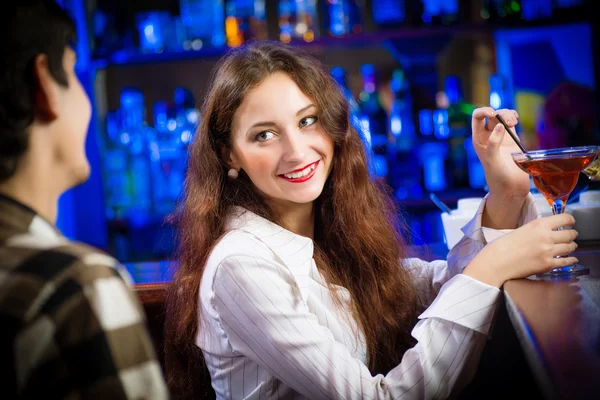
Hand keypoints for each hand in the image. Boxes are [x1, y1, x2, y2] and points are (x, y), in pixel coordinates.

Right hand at [463, 213, 578, 286]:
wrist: (495, 263)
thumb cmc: (501, 246)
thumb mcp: (520, 230)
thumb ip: (535, 230)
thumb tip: (545, 232)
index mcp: (538, 225)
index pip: (564, 218)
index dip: (570, 220)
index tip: (570, 222)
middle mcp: (546, 237)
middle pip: (570, 234)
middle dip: (572, 234)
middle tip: (571, 235)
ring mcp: (548, 251)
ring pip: (570, 247)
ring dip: (571, 246)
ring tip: (570, 246)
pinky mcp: (548, 265)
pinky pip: (566, 261)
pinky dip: (571, 260)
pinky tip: (572, 259)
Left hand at [471, 107, 530, 199]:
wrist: (511, 188)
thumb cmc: (498, 177)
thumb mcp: (492, 161)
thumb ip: (493, 143)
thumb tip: (500, 126)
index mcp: (478, 139)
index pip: (477, 117)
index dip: (484, 111)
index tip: (493, 113)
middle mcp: (488, 136)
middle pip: (492, 114)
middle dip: (500, 113)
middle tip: (510, 123)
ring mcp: (500, 137)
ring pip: (502, 116)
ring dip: (508, 114)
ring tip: (514, 122)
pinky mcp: (512, 139)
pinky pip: (511, 122)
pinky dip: (514, 116)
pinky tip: (516, 120)